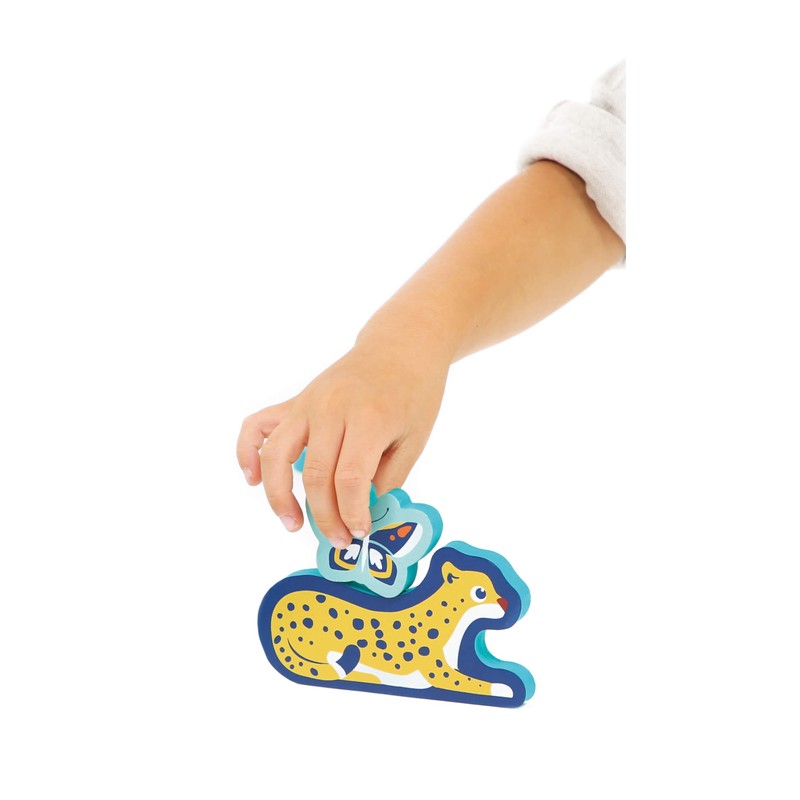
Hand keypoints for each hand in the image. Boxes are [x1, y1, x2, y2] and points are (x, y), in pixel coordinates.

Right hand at [237, 340, 447, 547]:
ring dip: (279, 496)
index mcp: (368, 418)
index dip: (352, 513)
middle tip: (338, 540)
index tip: (359, 532)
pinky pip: (258, 426)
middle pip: (316, 475)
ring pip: (277, 455)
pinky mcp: (295, 401)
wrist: (401, 346)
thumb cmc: (414, 392)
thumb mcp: (415, 438)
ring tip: (292, 524)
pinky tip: (251, 478)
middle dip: (325, 517)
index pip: (350, 479)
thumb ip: (390, 477)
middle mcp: (331, 409)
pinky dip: (247, 452)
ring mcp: (307, 403)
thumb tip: (362, 514)